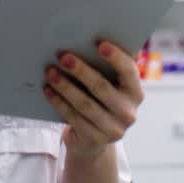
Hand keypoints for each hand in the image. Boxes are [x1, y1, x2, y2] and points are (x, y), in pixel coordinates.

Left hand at [43, 41, 144, 161]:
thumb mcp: (109, 88)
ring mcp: (113, 129)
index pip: (129, 71)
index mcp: (135, 93)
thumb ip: (105, 69)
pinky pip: (73, 117)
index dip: (116, 57)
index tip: (100, 44)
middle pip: (102, 88)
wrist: (93, 141)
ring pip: (84, 104)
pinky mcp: (95, 140)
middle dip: (81, 70)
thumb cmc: (99, 103)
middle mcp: (128, 112)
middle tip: (63, 56)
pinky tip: (48, 90)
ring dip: (65, 86)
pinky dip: (59, 102)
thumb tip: (82, 41)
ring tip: (50, 72)